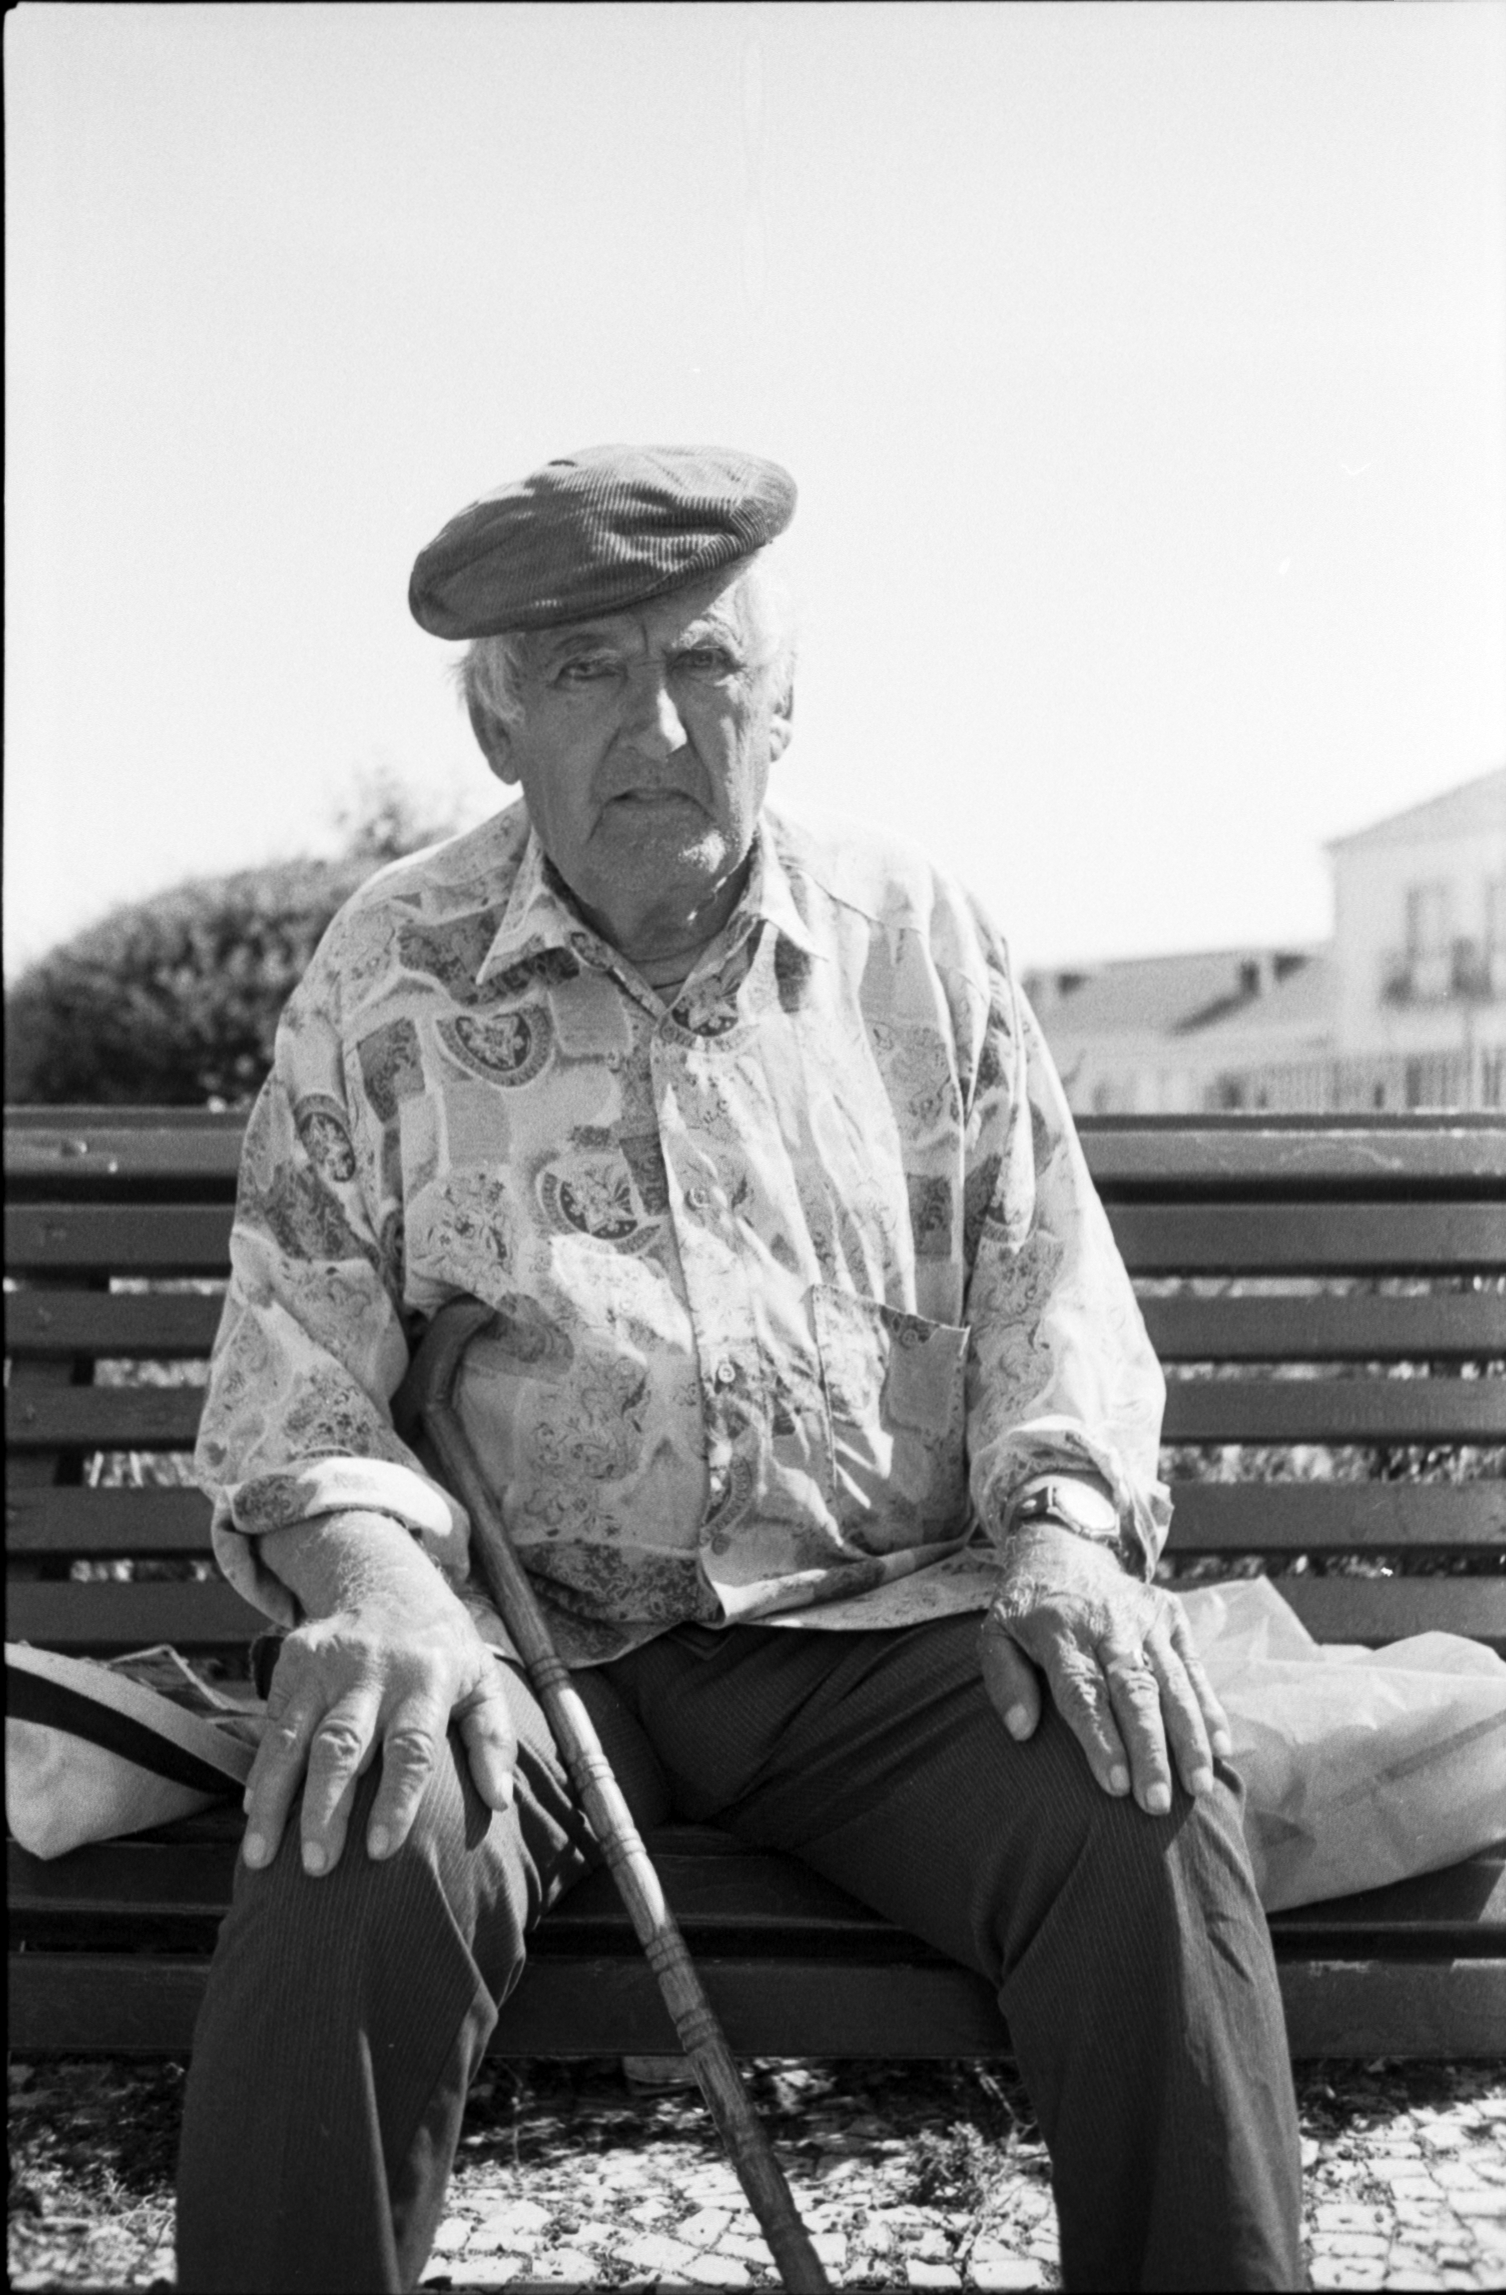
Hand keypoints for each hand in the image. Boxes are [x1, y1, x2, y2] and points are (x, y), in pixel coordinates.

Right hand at [243, 1514, 516, 1876]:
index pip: (411, 1747)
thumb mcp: (483, 1682)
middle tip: (318, 1867)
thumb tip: (502, 1803)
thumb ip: (494, 1740)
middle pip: (343, 1746)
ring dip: (276, 1800)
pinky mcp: (295, 1657)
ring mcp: (328, 1661)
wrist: (390, 1582)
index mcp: (427, 1678)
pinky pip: (273, 1722)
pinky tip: (254, 1812)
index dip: (395, 1800)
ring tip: (262, 1858)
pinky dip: (261, 1770)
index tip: (380, 1852)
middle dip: (326, 1810)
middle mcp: (373, 1669)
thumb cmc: (443, 1652)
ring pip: (294, 1738)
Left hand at [979, 1521, 1231, 1816]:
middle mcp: (1107, 1623)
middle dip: (1150, 1751)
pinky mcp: (1171, 1614)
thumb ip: (1002, 1679)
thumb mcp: (996, 1633)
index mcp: (1060, 1630)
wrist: (1065, 1548)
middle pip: (1133, 1692)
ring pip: (1172, 1682)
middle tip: (1158, 1804)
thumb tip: (1020, 1730)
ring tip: (1199, 1787)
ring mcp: (1144, 1617)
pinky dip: (1210, 1707)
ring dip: (1189, 1738)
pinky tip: (1222, 1748)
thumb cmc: (1028, 1609)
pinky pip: (1194, 1666)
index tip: (1115, 1786)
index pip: (1083, 1691)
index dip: (1101, 1739)